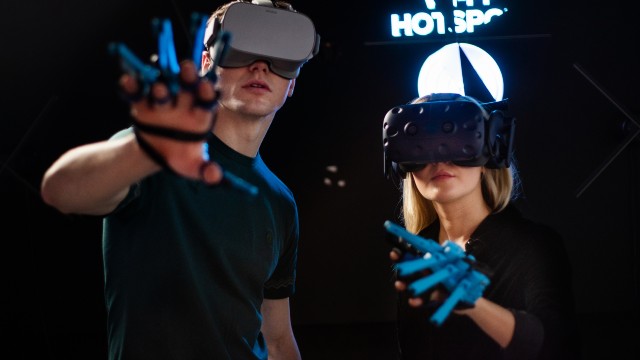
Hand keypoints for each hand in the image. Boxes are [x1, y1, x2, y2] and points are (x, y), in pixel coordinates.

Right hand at [121, 60, 222, 183]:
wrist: (158, 152)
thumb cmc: (181, 156)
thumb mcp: (193, 167)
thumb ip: (206, 171)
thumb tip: (214, 176)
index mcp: (199, 115)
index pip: (207, 101)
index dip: (207, 93)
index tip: (207, 86)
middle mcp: (183, 103)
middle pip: (186, 86)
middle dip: (187, 77)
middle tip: (187, 67)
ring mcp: (162, 101)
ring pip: (162, 89)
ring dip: (160, 87)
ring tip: (158, 88)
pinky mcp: (141, 104)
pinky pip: (136, 94)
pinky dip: (131, 87)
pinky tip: (127, 81)